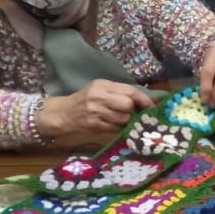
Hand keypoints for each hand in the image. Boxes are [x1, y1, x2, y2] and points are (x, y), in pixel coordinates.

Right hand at [38, 79, 152, 141]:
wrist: (63, 113)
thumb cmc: (86, 100)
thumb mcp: (101, 90)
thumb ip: (120, 93)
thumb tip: (146, 102)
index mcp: (103, 85)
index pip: (130, 91)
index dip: (144, 100)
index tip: (151, 107)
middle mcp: (98, 96)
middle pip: (128, 104)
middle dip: (132, 111)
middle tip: (130, 114)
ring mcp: (95, 111)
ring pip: (123, 119)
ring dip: (125, 122)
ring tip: (118, 120)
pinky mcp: (93, 124)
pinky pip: (115, 129)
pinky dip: (118, 129)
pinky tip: (112, 126)